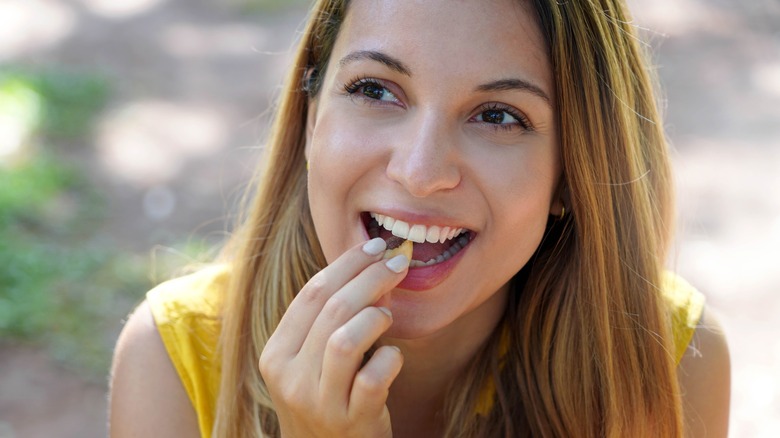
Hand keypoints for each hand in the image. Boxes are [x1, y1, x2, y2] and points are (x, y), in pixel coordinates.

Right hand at [259, 238, 408, 437]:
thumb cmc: (326, 399)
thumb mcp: (311, 362)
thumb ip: (328, 322)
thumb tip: (371, 269)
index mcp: (275, 355)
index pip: (310, 295)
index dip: (346, 264)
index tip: (374, 246)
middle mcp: (289, 379)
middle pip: (331, 310)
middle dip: (370, 278)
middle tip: (398, 263)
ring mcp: (319, 403)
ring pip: (345, 340)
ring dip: (375, 318)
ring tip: (388, 316)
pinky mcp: (351, 422)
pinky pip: (373, 377)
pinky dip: (390, 358)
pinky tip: (392, 357)